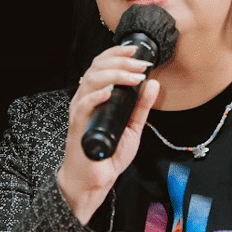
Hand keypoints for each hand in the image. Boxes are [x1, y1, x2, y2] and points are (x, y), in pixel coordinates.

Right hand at [57, 45, 159, 223]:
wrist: (94, 180)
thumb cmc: (108, 154)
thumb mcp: (132, 126)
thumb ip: (142, 106)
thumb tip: (154, 83)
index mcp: (96, 96)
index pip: (102, 65)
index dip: (117, 54)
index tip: (136, 51)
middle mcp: (86, 99)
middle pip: (97, 68)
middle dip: (120, 61)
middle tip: (140, 65)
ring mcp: (80, 111)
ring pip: (91, 81)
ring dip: (114, 75)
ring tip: (133, 77)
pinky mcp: (78, 126)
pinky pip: (83, 105)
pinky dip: (96, 96)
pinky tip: (109, 92)